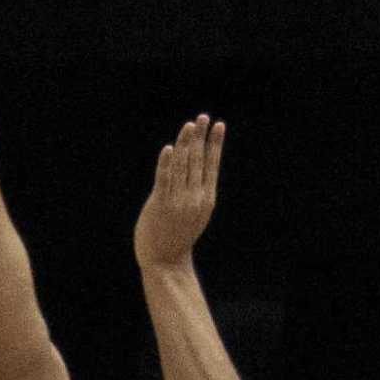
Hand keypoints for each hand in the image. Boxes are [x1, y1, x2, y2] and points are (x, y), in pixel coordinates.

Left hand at [133, 115, 225, 269]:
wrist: (165, 262)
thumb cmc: (178, 237)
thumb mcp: (194, 215)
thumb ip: (195, 194)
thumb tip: (195, 171)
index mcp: (206, 199)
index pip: (211, 165)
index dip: (215, 143)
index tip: (219, 125)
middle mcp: (194, 197)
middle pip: (198, 161)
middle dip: (200, 137)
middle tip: (203, 117)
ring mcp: (178, 201)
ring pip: (183, 166)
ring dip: (185, 143)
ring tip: (189, 126)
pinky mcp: (160, 204)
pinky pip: (164, 179)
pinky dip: (167, 163)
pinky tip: (170, 148)